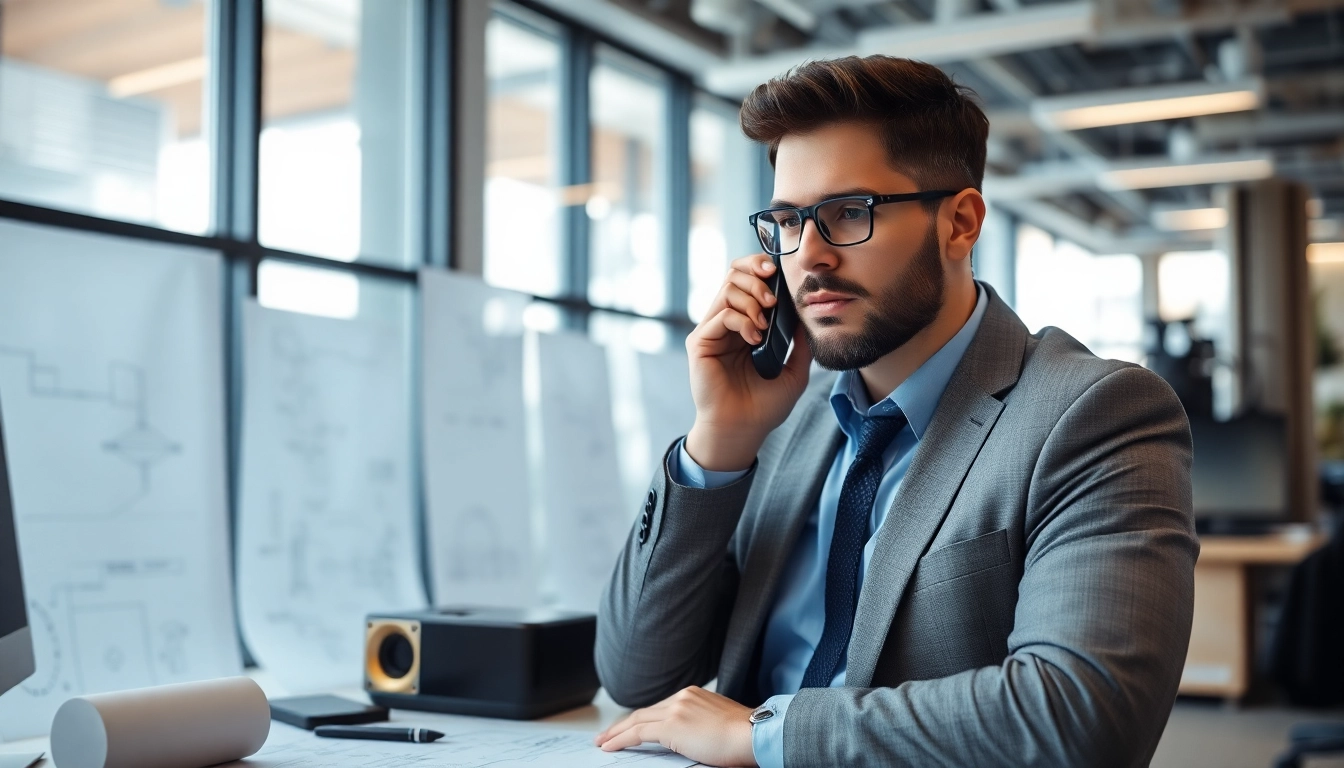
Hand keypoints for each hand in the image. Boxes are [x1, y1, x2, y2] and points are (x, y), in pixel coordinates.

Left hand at [594, 686, 756, 766]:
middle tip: (606, 735)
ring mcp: (676, 709)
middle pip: (643, 712)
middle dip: (622, 725)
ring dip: (617, 732)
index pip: (659, 708)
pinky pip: (638, 732)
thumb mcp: (718, 723)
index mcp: (693, 694)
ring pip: (636, 720)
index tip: (628, 727)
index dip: (640, 719)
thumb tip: (690, 738)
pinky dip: (621, 739)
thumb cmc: (745, 736)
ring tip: (603, 742)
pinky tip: (610, 746)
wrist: (754, 734)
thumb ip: (699, 724)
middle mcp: (682, 697)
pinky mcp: (671, 725)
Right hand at [684, 254, 811, 470]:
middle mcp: (726, 323)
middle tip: (772, 300)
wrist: (743, 430)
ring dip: (752, 299)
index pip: (746, 280)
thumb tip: (808, 312)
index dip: (758, 267)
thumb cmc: (765, 405)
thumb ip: (800, 342)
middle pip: (733, 275)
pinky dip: (742, 320)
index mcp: (746, 324)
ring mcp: (711, 331)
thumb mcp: (795, 370)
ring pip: (727, 289)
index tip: (776, 272)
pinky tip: (754, 338)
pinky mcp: (700, 342)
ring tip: (764, 325)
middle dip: (756, 278)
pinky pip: (721, 315)